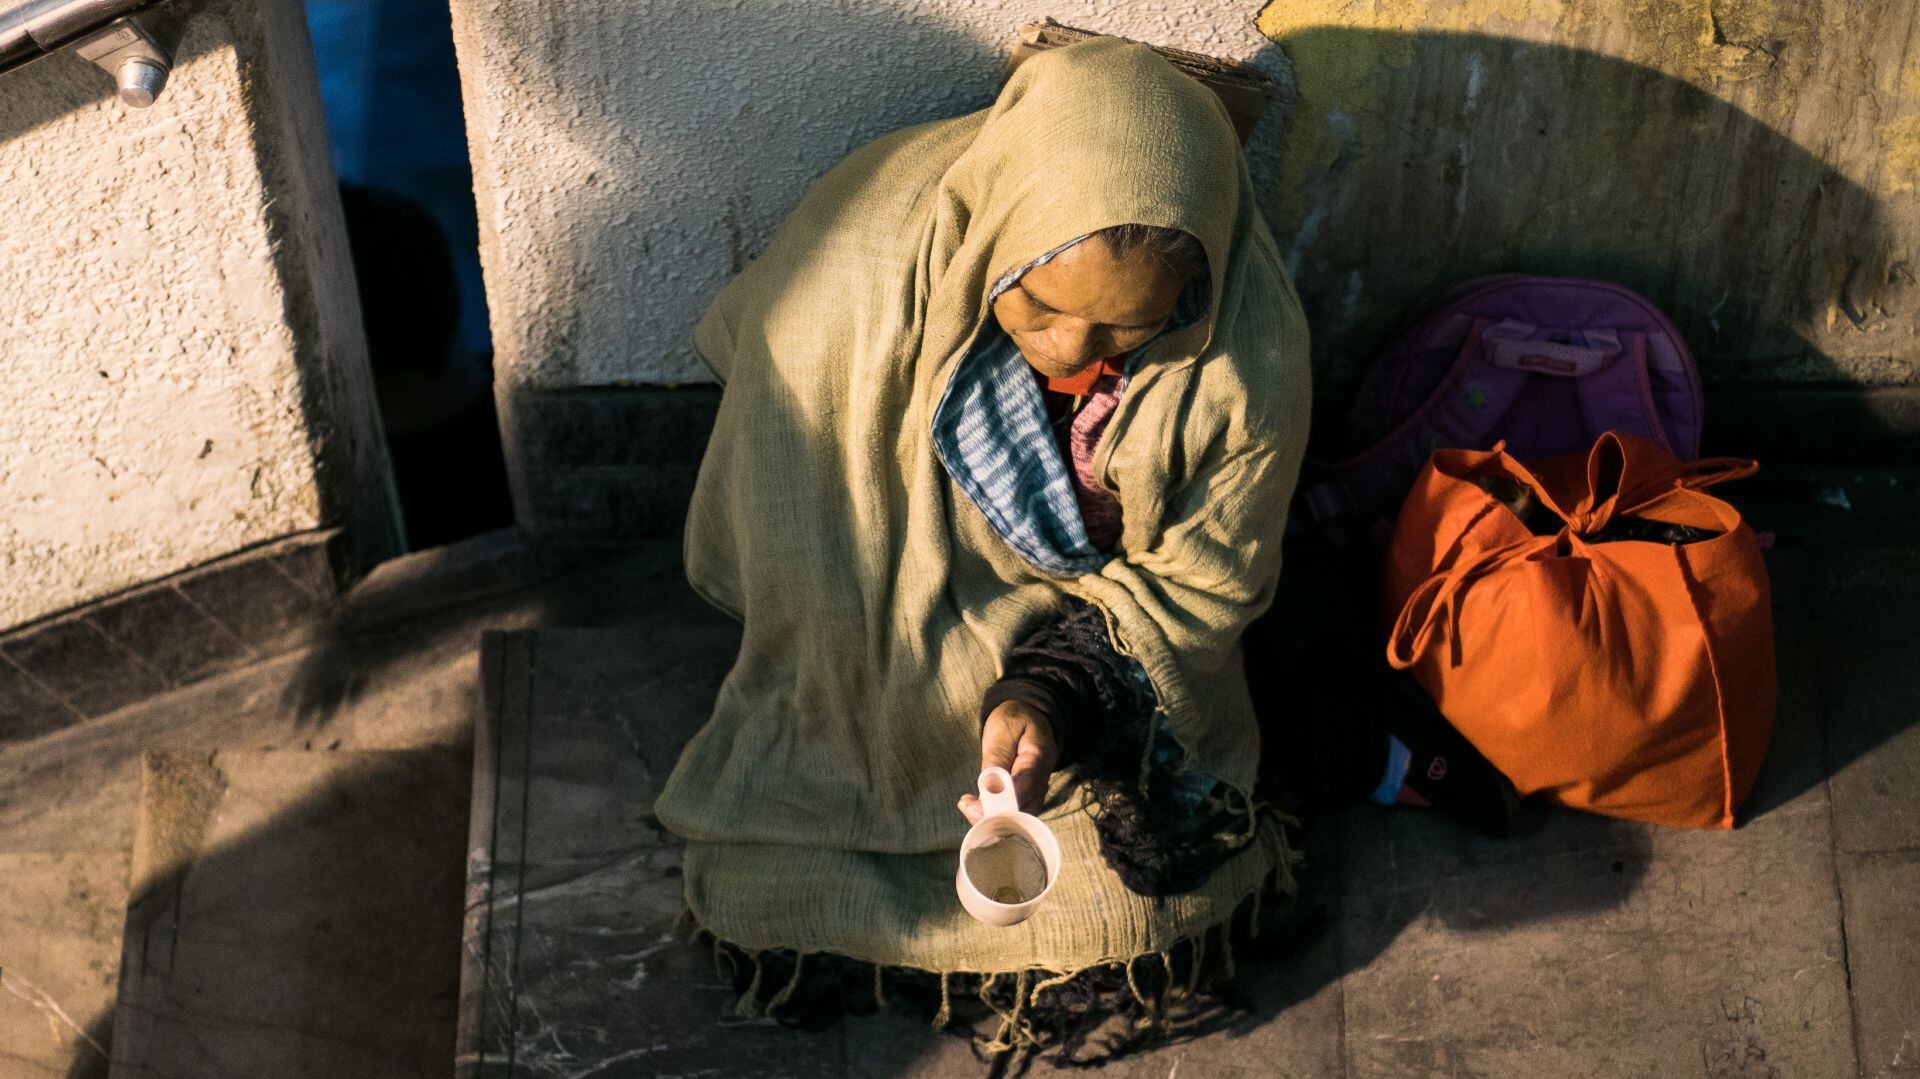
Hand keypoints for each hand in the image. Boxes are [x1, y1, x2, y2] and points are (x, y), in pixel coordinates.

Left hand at [958, 700, 1058, 823]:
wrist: (1028, 717)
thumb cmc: (1014, 721)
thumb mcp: (1003, 731)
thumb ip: (997, 759)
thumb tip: (990, 788)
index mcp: (1039, 757)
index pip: (1025, 785)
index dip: (1002, 801)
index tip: (976, 807)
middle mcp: (1042, 779)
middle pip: (1024, 808)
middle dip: (994, 814)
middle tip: (967, 807)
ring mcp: (1036, 790)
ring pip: (1019, 815)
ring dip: (991, 815)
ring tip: (967, 805)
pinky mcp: (1027, 796)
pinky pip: (1014, 812)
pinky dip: (993, 813)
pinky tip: (973, 806)